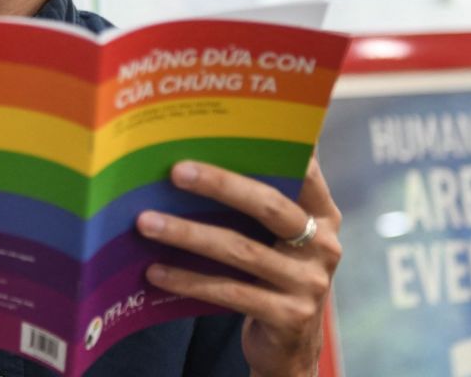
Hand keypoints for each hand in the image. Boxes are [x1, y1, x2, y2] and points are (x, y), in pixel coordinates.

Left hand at [137, 158, 341, 376]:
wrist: (289, 345)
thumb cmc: (271, 276)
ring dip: (188, 234)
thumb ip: (259, 205)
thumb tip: (199, 159)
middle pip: (267, 205)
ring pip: (240, 250)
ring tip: (147, 222)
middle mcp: (323, 245)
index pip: (305, 171)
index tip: (237, 124)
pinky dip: (188, 281)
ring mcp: (309, 283)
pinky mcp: (288, 316)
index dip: (277, 147)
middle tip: (175, 171)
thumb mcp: (278, 240)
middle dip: (219, 184)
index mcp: (323, 216)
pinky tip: (155, 272)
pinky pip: (229, 292)